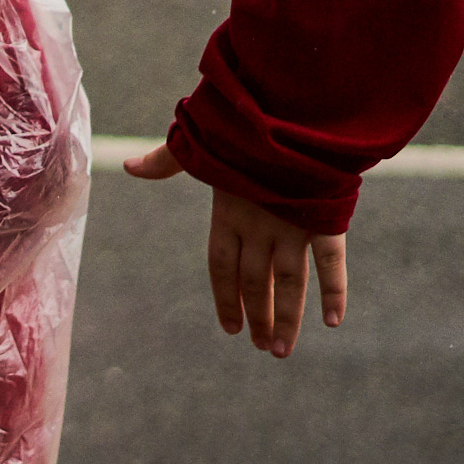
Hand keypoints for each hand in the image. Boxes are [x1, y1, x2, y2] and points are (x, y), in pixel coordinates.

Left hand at [125, 144, 347, 357]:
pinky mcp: (324, 220)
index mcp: (228, 212)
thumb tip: (128, 167)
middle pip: (255, 283)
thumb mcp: (199, 143)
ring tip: (282, 351)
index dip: (225, 299)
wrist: (287, 112)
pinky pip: (331, 262)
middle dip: (261, 318)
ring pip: (288, 283)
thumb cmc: (241, 129)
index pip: (221, 267)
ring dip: (287, 318)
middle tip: (266, 349)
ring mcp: (292, 225)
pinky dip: (335, 291)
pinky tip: (333, 322)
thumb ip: (166, 160)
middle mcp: (259, 226)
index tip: (231, 328)